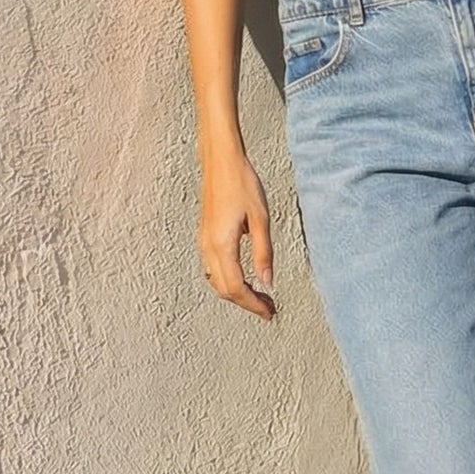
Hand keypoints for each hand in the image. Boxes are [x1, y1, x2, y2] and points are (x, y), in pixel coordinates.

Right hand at [198, 152, 275, 320]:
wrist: (221, 160)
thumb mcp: (261, 219)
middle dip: (247, 303)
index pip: (236, 288)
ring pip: (216, 281)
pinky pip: (212, 269)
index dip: (253, 305)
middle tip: (270, 308)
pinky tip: (243, 278)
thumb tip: (267, 281)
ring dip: (237, 293)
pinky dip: (227, 281)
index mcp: (222, 245)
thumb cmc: (242, 183)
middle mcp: (208, 247)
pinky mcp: (205, 235)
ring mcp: (204, 242)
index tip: (270, 313)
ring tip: (260, 296)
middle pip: (224, 290)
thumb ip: (263, 253)